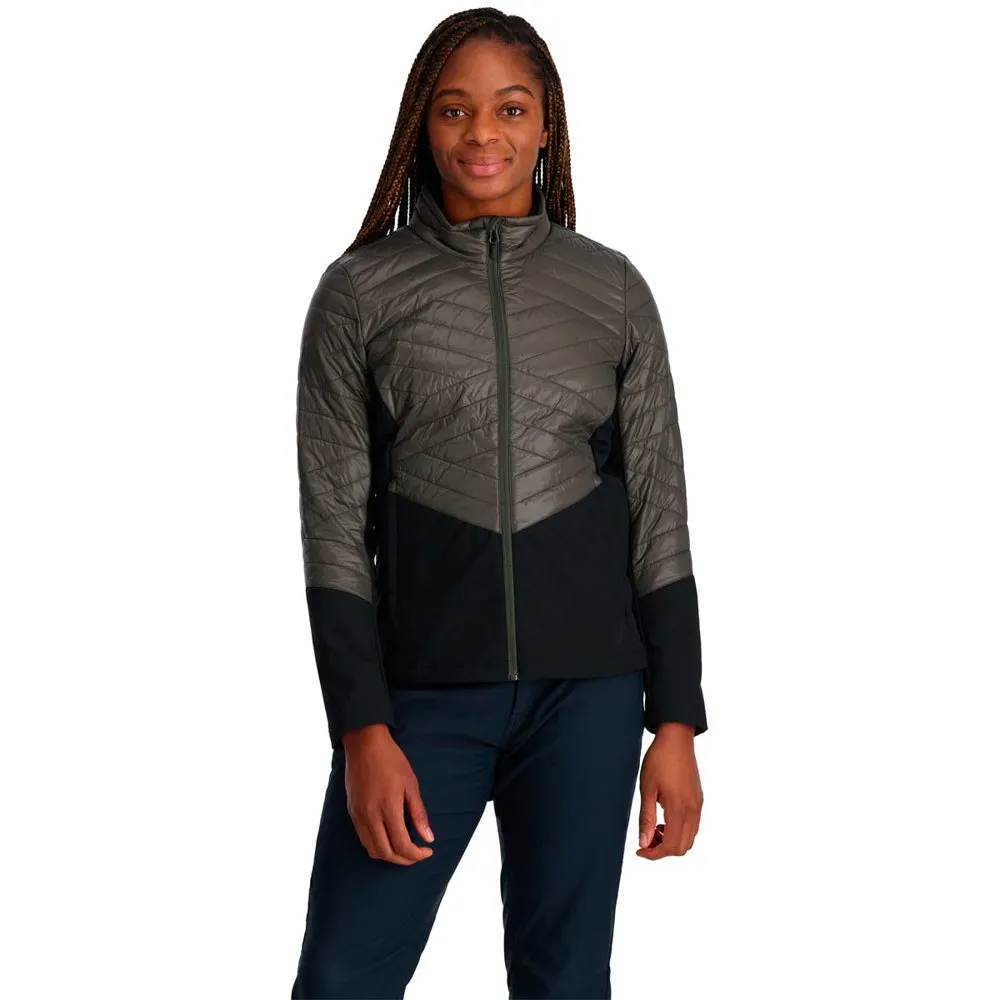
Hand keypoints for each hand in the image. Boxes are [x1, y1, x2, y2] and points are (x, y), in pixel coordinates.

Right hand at [341, 724, 435, 864]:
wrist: (365, 744)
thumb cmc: (391, 760)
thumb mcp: (411, 784)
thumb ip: (418, 813)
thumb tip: (428, 837)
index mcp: (388, 808)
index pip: (402, 845)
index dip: (416, 854)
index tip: (428, 850)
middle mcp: (370, 816)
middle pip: (386, 853)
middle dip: (404, 860)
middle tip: (418, 854)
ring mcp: (358, 815)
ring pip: (372, 849)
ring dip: (389, 855)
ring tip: (404, 848)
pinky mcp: (351, 812)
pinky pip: (363, 838)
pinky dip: (377, 845)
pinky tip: (388, 837)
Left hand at [636, 722, 702, 859]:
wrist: (676, 739)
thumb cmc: (659, 760)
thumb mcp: (647, 789)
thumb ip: (646, 818)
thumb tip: (644, 843)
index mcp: (679, 809)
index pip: (671, 846)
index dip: (654, 854)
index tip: (639, 850)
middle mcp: (693, 810)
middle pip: (683, 847)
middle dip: (663, 850)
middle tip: (645, 840)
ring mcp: (698, 805)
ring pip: (690, 838)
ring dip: (672, 841)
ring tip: (654, 828)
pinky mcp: (699, 800)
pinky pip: (693, 826)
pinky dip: (679, 831)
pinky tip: (664, 819)